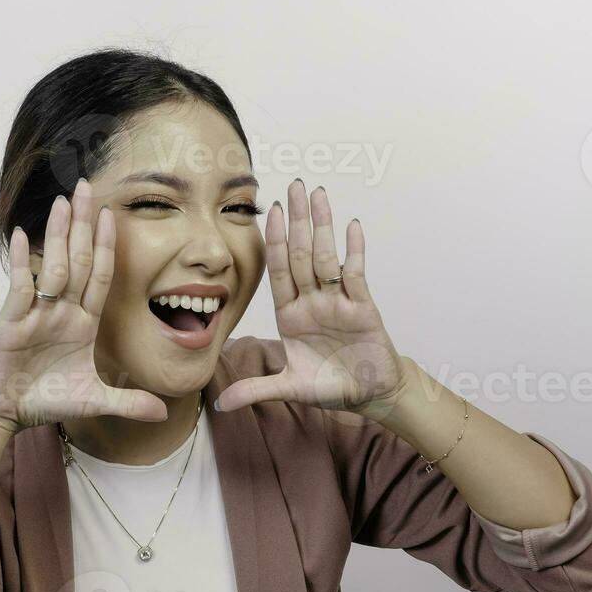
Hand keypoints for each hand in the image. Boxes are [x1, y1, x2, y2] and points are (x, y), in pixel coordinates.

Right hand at [0, 179, 168, 434]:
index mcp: (82, 322)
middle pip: (78, 260)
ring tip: (63, 201)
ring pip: (53, 267)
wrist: (5, 411)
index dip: (108, 246)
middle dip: (83, 224)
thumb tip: (163, 412)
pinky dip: (23, 262)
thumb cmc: (45, 400)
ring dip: (58, 234)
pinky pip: (21, 286)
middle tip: (86, 187)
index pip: (100, 276)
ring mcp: (37, 312)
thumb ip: (128, 402)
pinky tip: (26, 236)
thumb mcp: (94, 401)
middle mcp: (61, 310)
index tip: (113, 215)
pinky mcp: (12, 320)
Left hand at [213, 180, 409, 420]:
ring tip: (318, 193)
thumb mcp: (289, 388)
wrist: (370, 394)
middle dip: (297, 221)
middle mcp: (312, 302)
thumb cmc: (332, 386)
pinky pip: (356, 274)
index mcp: (291, 316)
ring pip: (327, 257)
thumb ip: (256, 390)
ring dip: (322, 225)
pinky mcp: (363, 306)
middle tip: (293, 186)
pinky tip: (352, 226)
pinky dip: (354, 250)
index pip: (279, 271)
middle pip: (302, 254)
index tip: (269, 211)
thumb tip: (221, 405)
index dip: (274, 241)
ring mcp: (338, 301)